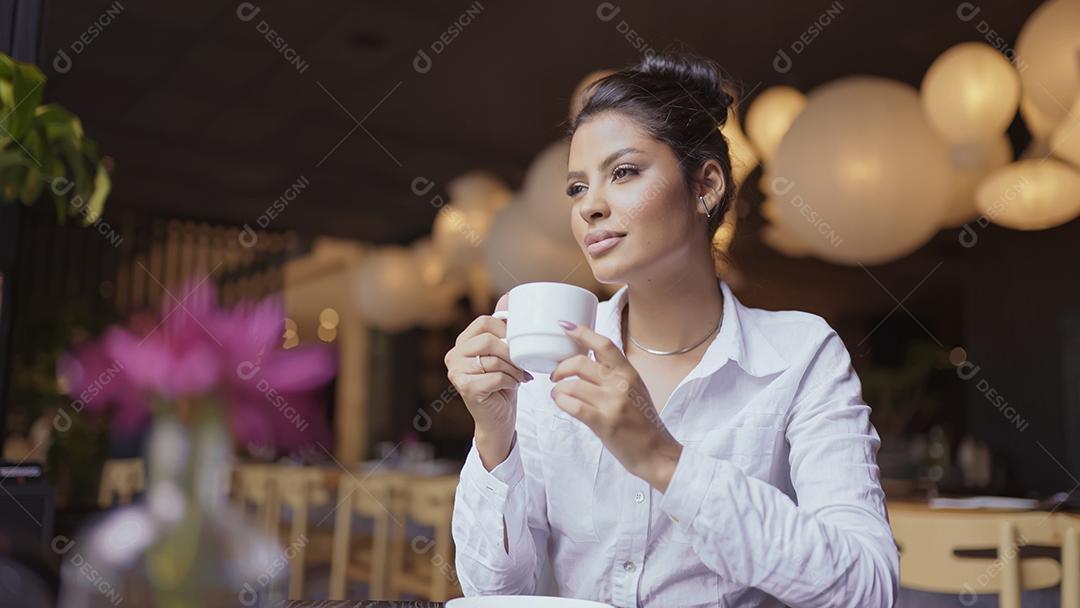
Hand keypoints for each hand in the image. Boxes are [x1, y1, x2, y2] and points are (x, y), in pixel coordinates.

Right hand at [445, 294, 531, 468]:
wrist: (498, 420)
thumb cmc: (503, 385)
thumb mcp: (505, 354)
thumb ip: (504, 329)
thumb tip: (510, 296)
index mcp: (462, 342)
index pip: (484, 322)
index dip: (507, 330)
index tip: (519, 344)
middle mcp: (453, 356)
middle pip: (488, 339)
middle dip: (512, 352)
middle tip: (523, 364)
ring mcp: (456, 373)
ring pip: (493, 359)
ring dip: (514, 368)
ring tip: (521, 376)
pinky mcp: (465, 389)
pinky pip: (495, 377)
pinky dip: (510, 381)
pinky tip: (515, 386)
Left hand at [549, 320, 682, 491]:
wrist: (656, 453)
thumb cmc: (643, 423)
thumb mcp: (635, 389)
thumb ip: (614, 375)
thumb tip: (585, 361)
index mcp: (630, 373)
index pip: (604, 344)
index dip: (581, 332)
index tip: (564, 326)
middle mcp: (621, 385)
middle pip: (580, 363)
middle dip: (561, 367)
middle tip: (555, 375)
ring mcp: (613, 404)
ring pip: (572, 385)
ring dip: (558, 388)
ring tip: (558, 393)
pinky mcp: (604, 423)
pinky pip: (573, 406)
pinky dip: (561, 402)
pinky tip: (561, 403)